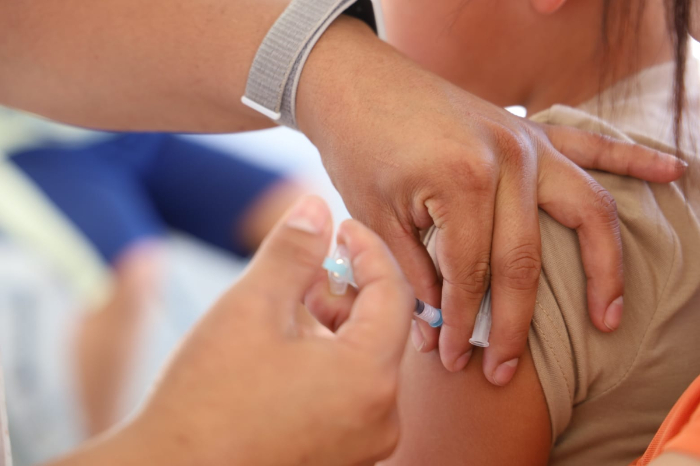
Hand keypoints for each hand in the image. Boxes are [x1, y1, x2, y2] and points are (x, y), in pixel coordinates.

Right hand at [48, 196, 412, 465]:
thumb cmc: (207, 398)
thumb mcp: (251, 307)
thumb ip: (292, 251)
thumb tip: (316, 207)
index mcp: (369, 378)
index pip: (394, 292)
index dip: (368, 250)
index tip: (341, 229)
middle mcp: (380, 417)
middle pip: (381, 328)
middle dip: (346, 289)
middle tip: (307, 271)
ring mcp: (363, 445)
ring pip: (364, 362)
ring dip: (334, 326)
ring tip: (287, 313)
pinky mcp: (341, 457)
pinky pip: (351, 394)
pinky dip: (329, 362)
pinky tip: (285, 353)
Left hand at [297, 18, 685, 384]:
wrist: (357, 79)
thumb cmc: (357, 144)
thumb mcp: (374, 215)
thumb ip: (413, 274)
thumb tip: (436, 329)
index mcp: (462, 180)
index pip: (470, 274)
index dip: (461, 323)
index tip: (453, 357)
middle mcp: (508, 159)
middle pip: (526, 259)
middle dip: (513, 324)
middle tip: (503, 370)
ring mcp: (527, 140)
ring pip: (586, 210)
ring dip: (602, 267)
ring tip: (607, 317)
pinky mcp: (531, 129)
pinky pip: (593, 146)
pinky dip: (635, 159)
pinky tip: (674, 174)